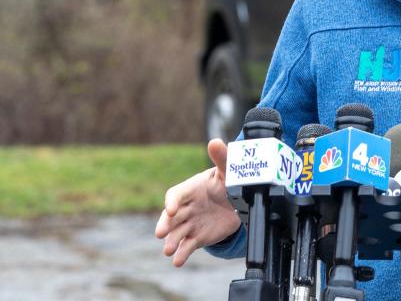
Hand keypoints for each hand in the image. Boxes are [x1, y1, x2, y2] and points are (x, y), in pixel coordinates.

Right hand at [155, 139, 239, 266]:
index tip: (171, 209)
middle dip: (165, 225)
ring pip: (177, 234)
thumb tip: (215, 141)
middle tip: (160, 233)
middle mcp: (186, 208)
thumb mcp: (227, 169)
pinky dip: (181, 254)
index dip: (172, 202)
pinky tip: (178, 261)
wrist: (236, 201)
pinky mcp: (197, 237)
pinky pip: (187, 246)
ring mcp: (190, 223)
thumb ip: (221, 157)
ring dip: (171, 242)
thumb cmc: (228, 181)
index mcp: (190, 189)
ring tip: (168, 250)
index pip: (175, 195)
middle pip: (171, 217)